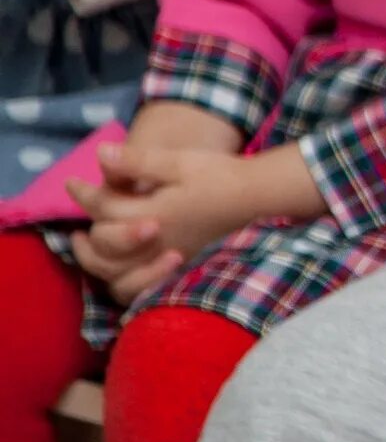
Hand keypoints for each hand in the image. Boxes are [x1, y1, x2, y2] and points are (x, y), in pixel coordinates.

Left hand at [71, 134, 309, 301]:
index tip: (71, 182)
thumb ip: (138, 161)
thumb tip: (100, 154)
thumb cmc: (220, 175)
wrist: (258, 196)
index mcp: (155, 215)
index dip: (84, 194)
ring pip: (118, 275)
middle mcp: (156, 243)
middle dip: (87, 228)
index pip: (105, 209)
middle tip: (77, 217)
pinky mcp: (179, 266)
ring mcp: (167, 259)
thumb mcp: (180, 162)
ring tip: (87, 244)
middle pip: (106, 244)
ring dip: (97, 262)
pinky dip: (123, 280)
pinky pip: (141, 286)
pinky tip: (118, 265)